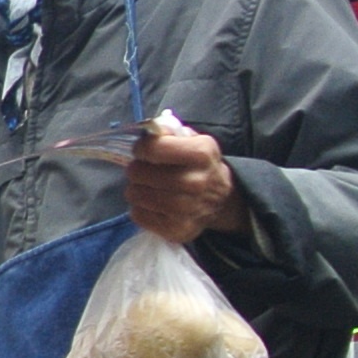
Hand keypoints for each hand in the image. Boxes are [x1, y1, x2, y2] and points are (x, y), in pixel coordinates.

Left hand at [123, 112, 241, 242]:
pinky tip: (150, 203)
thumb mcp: (192, 140)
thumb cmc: (199, 165)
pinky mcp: (177, 229)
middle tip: (142, 170)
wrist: (221, 198)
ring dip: (135, 188)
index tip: (142, 150)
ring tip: (146, 186)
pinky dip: (139, 208)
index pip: (153, 148)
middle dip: (136, 169)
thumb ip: (169, 131)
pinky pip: (139, 216)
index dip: (141, 148)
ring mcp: (187, 209)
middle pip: (140, 173)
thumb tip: (150, 128)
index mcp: (201, 154)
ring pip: (137, 195)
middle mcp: (196, 182)